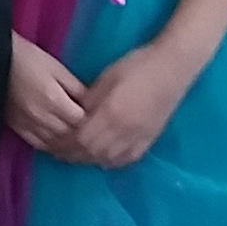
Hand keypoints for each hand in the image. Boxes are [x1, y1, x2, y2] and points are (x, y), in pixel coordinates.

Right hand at [5, 34, 87, 155]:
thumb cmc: (28, 58)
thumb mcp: (57, 68)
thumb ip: (76, 88)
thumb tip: (92, 104)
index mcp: (54, 100)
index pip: (81, 121)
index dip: (94, 123)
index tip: (102, 122)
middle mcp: (42, 117)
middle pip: (70, 136)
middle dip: (85, 137)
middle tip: (97, 137)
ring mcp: (28, 125)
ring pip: (56, 145)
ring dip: (71, 146)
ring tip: (83, 145)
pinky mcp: (18, 128)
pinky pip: (39, 145)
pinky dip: (53, 147)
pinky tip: (61, 145)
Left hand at [63, 39, 199, 170]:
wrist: (174, 66)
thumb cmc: (138, 64)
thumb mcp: (107, 77)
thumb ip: (90, 99)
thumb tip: (76, 115)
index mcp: (111, 113)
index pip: (81, 139)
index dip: (64, 143)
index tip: (52, 141)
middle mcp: (124, 131)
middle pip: (92, 152)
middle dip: (72, 154)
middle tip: (58, 151)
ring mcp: (139, 137)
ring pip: (107, 159)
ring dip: (89, 159)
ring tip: (76, 154)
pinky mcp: (150, 139)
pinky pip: (126, 159)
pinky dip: (110, 161)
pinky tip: (102, 157)